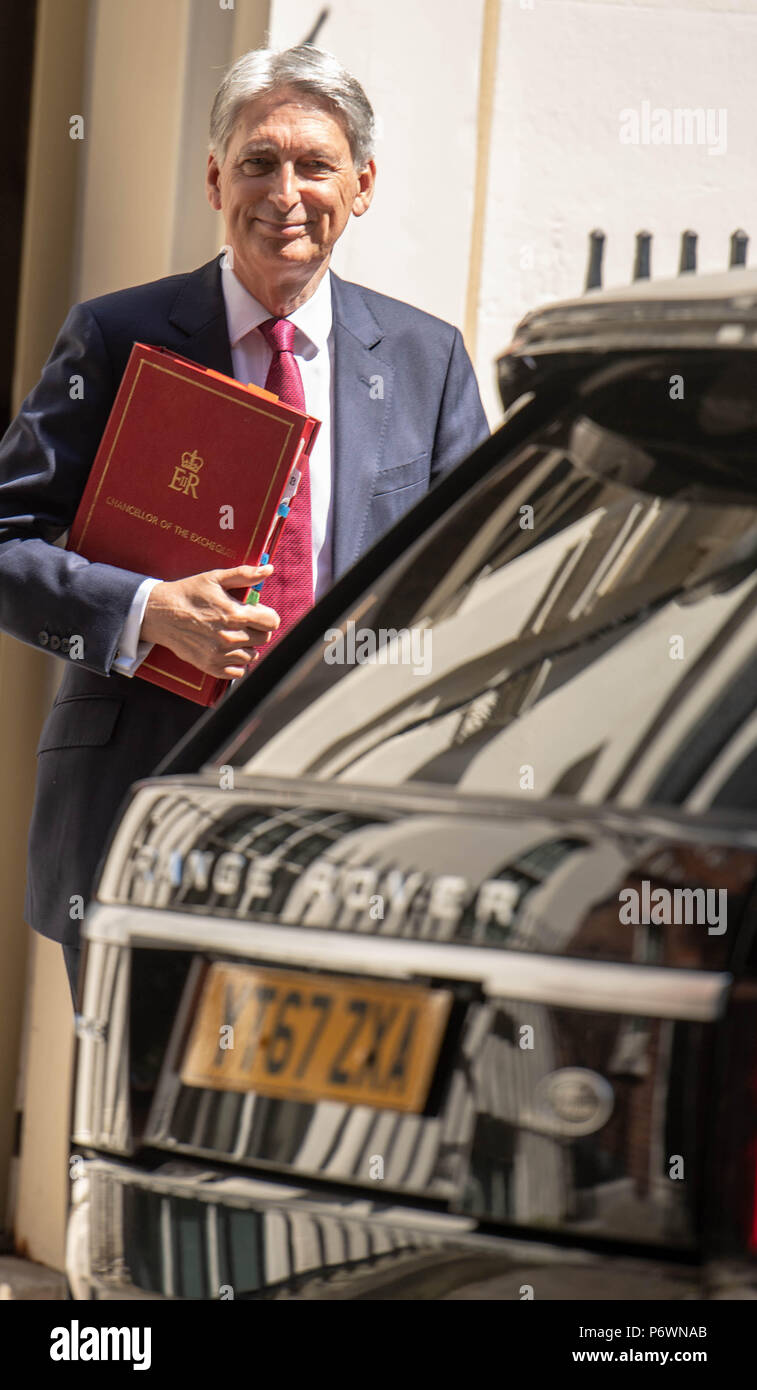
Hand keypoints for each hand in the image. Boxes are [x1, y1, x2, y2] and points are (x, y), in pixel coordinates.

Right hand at [140, 564, 278, 678]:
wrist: (159, 613)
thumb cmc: (188, 594)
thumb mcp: (215, 578)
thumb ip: (244, 574)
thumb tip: (268, 570)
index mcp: (235, 615)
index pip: (272, 622)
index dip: (266, 615)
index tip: (256, 612)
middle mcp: (230, 638)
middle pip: (264, 639)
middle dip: (257, 629)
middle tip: (241, 622)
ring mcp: (220, 655)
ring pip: (252, 655)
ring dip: (247, 645)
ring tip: (232, 634)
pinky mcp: (211, 666)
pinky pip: (238, 671)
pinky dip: (236, 662)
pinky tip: (227, 649)